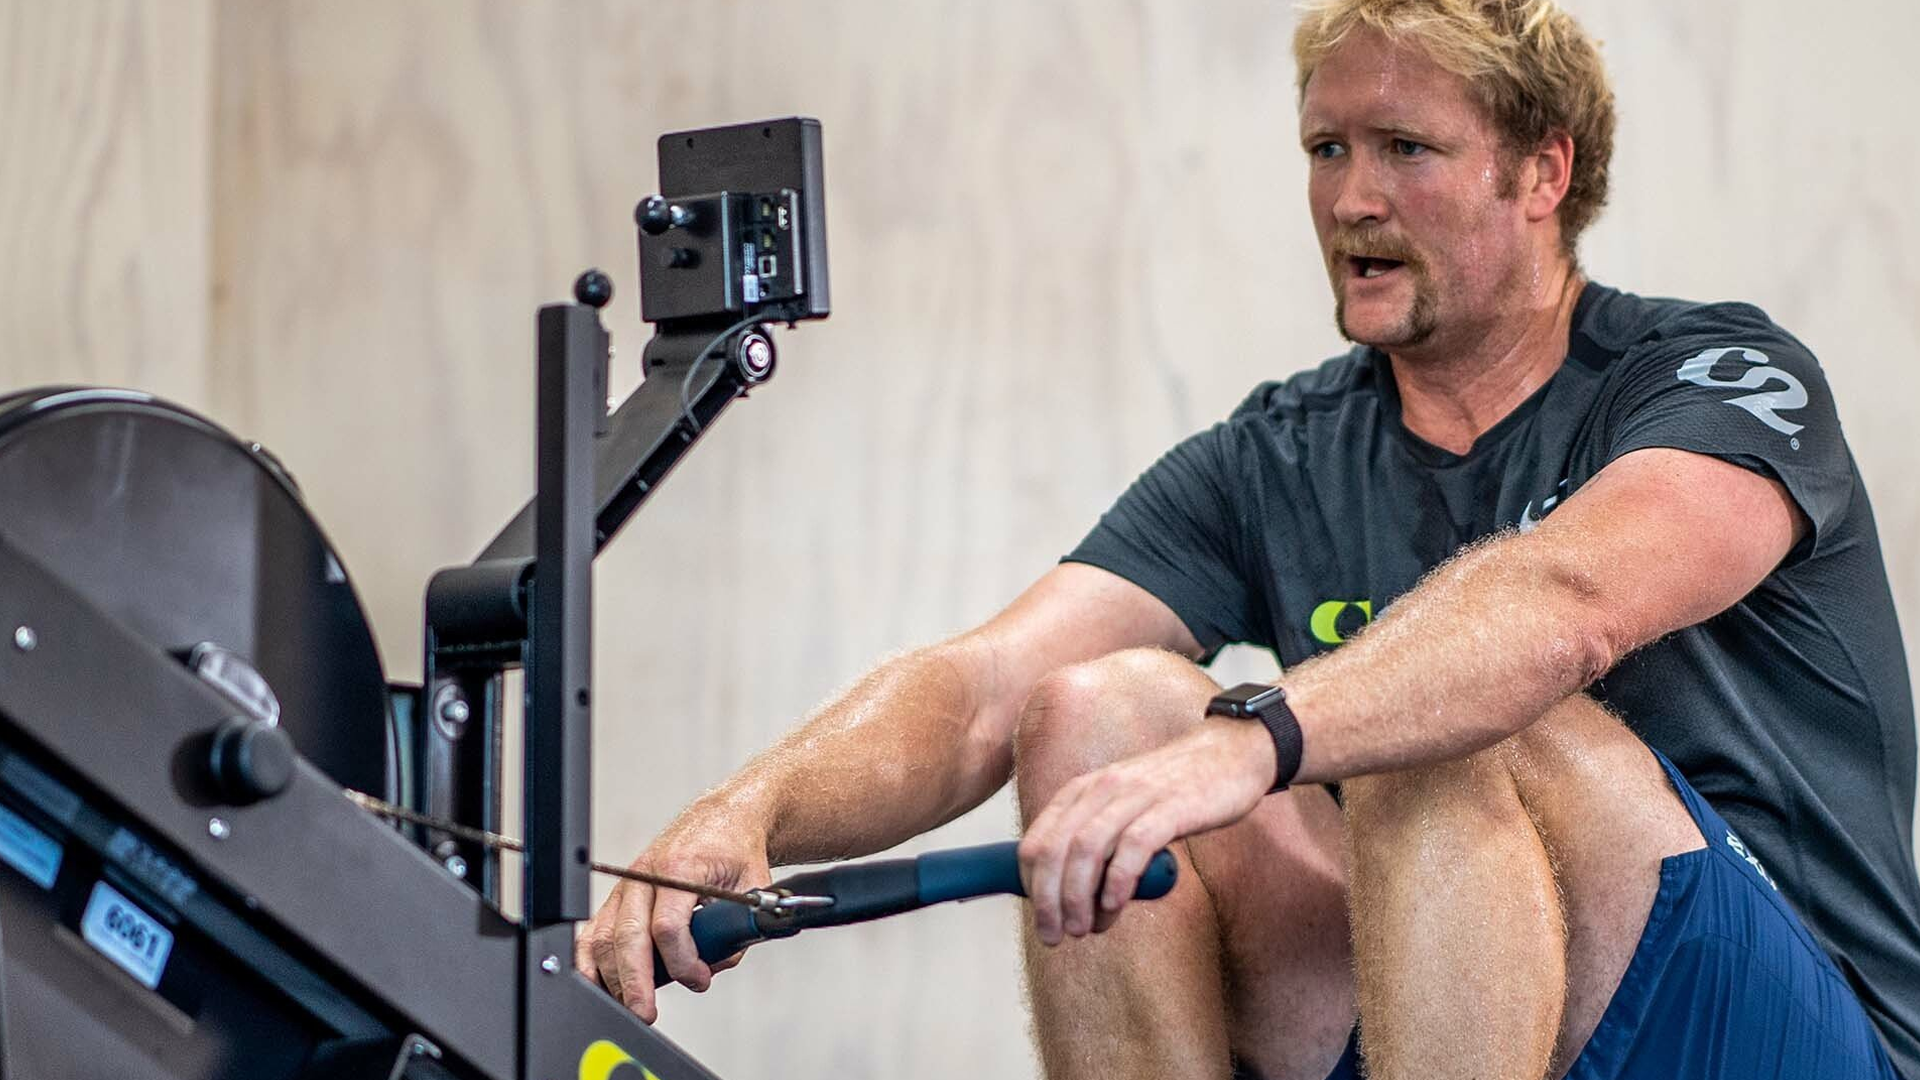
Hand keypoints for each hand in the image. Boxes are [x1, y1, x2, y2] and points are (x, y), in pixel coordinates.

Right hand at [574, 806, 771, 1022]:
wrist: (720, 819)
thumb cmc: (734, 847)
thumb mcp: (752, 886)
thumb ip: (737, 931)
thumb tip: (712, 966)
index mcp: (679, 866)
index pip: (668, 926)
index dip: (682, 962)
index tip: (699, 978)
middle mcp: (646, 874)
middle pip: (628, 937)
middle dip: (636, 981)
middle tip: (646, 1011)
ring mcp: (627, 884)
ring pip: (605, 938)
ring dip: (614, 978)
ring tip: (631, 1005)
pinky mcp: (619, 895)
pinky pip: (595, 931)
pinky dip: (592, 962)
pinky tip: (602, 984)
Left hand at [1017, 717, 1273, 944]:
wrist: (1230, 754)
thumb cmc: (1174, 790)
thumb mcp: (1121, 806)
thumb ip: (1097, 839)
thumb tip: (1072, 895)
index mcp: (1082, 790)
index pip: (1035, 841)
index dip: (1031, 887)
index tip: (1043, 919)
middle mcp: (1101, 789)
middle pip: (1055, 849)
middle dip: (1048, 900)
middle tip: (1054, 936)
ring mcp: (1135, 795)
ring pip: (1087, 849)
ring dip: (1078, 897)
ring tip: (1083, 929)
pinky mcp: (1171, 806)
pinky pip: (1133, 846)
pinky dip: (1118, 881)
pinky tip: (1114, 906)